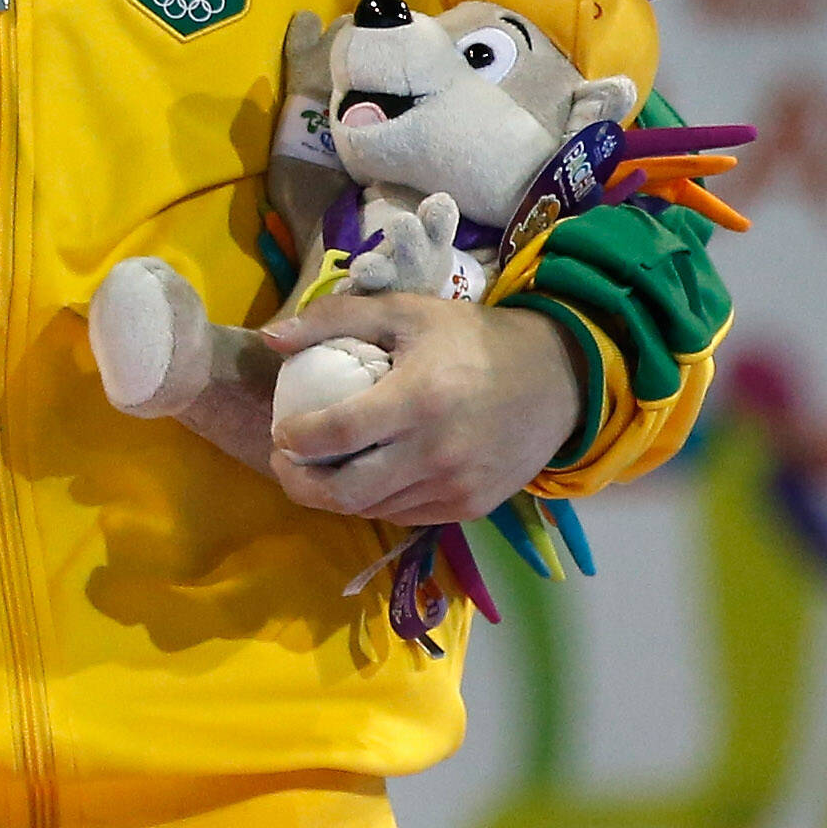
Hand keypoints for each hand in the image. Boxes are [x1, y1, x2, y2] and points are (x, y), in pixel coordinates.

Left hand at [261, 293, 583, 524]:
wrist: (556, 377)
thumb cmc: (470, 338)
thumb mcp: (404, 311)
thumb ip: (332, 318)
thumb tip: (269, 338)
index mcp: (420, 398)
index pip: (339, 433)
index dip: (296, 438)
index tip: (279, 430)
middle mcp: (438, 453)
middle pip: (347, 492)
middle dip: (299, 483)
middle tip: (283, 461)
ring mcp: (457, 488)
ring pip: (372, 509)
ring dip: (334, 494)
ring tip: (318, 466)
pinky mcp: (471, 508)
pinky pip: (405, 516)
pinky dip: (374, 501)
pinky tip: (363, 475)